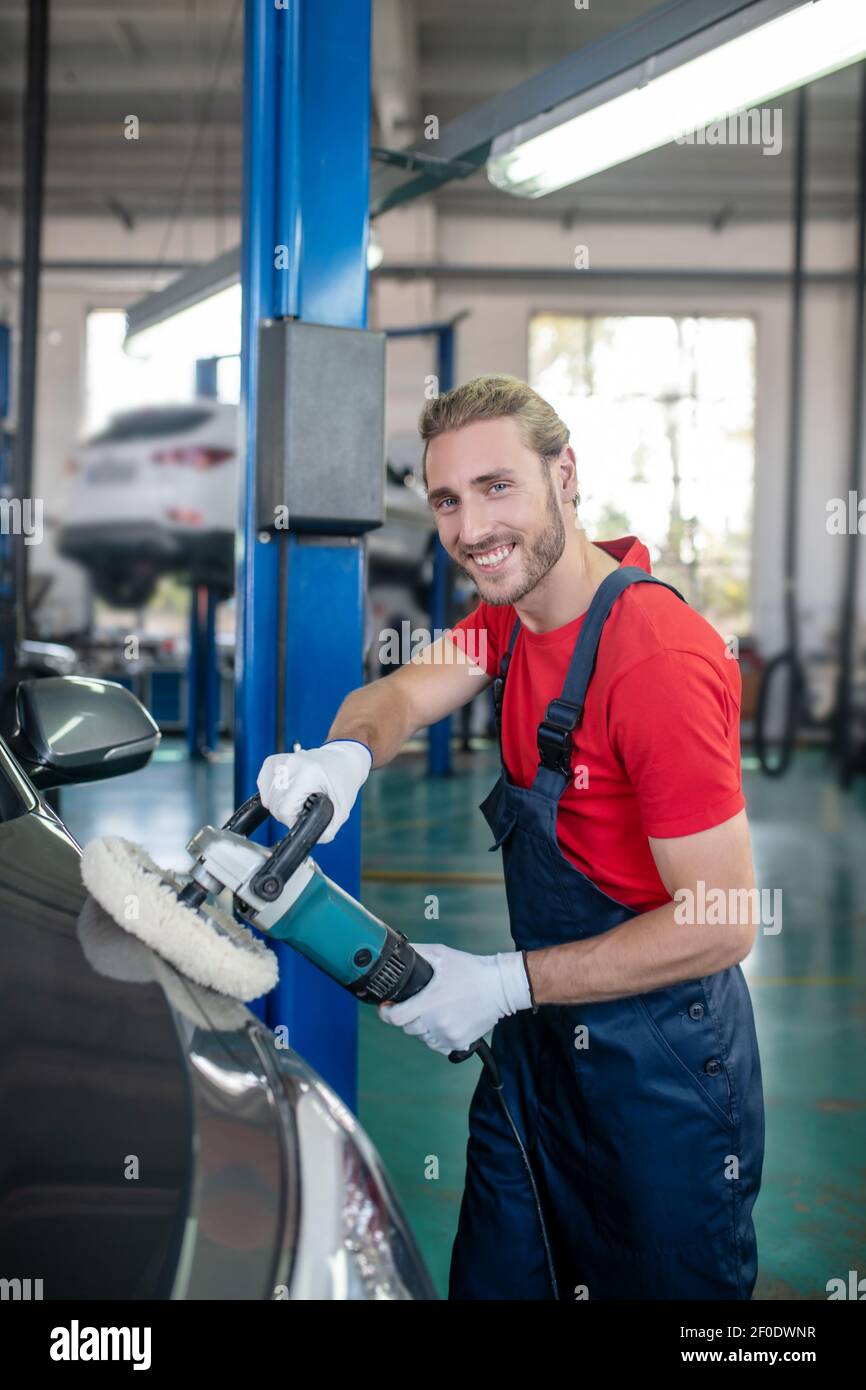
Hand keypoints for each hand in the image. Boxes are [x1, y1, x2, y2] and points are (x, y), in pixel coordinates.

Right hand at [256, 740, 371, 841]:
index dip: (292, 820)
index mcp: (308, 774)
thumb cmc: (343, 780)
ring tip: (298, 799)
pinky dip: (271, 793)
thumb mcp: (342, 809)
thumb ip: (328, 829)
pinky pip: (262, 785)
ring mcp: (280, 761)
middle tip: (304, 808)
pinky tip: (287, 792)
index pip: (284, 808)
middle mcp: (291, 765)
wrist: (342, 757)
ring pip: (266, 797)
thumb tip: (312, 840)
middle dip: (287, 814)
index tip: (304, 817)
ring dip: (280, 804)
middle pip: (274, 804)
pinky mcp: (273, 760)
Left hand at [379, 943, 531, 1054]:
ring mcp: (448, 1035)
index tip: (387, 1006)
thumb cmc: (472, 971)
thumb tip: (398, 952)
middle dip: (408, 1015)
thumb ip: (417, 953)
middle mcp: (437, 1023)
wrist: (500, 988)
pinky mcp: (459, 1044)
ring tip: (435, 1011)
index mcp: (429, 1002)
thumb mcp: (441, 954)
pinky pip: (437, 1046)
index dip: (386, 1011)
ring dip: (423, 1027)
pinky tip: (444, 1022)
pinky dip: (436, 1037)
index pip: (395, 1017)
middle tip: (419, 1003)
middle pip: (407, 1027)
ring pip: (422, 1038)